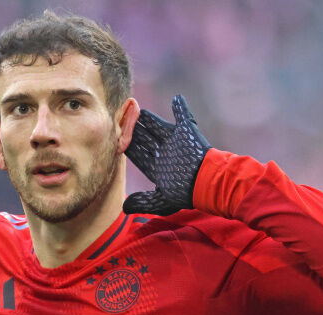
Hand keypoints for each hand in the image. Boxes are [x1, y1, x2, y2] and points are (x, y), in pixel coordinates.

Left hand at [123, 95, 211, 215]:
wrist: (208, 183)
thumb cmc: (187, 193)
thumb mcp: (162, 201)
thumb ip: (143, 201)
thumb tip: (124, 207)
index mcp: (156, 166)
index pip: (137, 153)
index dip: (126, 145)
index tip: (114, 138)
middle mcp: (164, 152)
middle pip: (144, 137)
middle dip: (133, 129)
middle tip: (120, 117)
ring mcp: (175, 141)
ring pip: (157, 125)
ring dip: (147, 117)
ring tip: (136, 108)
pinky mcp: (188, 131)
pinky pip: (183, 116)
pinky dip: (180, 107)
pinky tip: (177, 98)